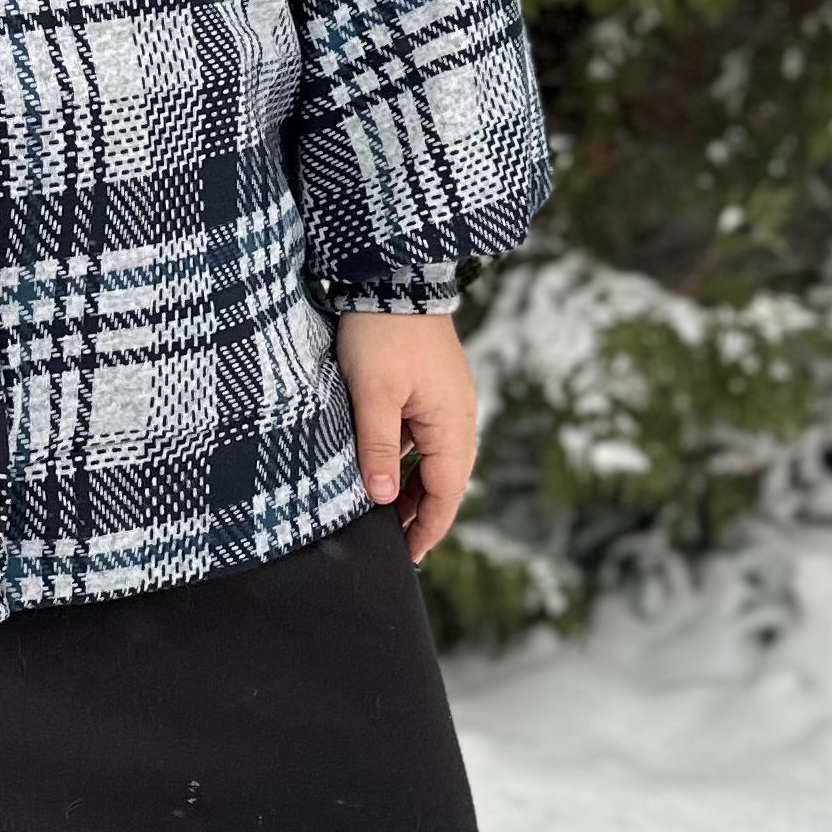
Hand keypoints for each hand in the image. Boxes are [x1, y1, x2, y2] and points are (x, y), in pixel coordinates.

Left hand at [334, 309, 477, 563]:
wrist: (393, 276)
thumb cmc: (382, 332)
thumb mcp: (372, 393)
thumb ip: (377, 446)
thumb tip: (381, 497)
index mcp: (451, 423)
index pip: (445, 491)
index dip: (428, 526)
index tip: (410, 555)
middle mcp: (458, 416)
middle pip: (445, 479)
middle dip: (421, 512)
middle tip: (395, 542)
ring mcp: (447, 400)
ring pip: (434, 458)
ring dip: (413, 485)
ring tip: (386, 511)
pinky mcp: (432, 387)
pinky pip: (425, 436)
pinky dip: (407, 458)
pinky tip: (383, 465)